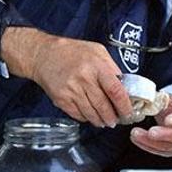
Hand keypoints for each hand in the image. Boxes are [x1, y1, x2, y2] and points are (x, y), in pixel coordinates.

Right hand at [0, 27, 131, 126]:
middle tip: (117, 119)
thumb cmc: (72, 51)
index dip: (124, 105)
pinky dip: (86, 118)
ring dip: (101, 121)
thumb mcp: (97, 51)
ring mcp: (71, 91)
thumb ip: (112, 67)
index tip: (128, 112)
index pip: (115, 91)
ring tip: (105, 121)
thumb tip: (124, 85)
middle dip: (113, 117)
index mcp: (96, 66)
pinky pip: (78, 115)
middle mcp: (83, 79)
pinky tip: (90, 115)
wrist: (43, 55)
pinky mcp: (61, 99)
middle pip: (104, 106)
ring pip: (91, 114)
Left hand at [130, 97, 171, 156]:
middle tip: (151, 132)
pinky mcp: (168, 151)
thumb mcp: (168, 101)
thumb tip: (146, 95)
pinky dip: (145, 145)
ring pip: (166, 146)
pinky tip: (135, 138)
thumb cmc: (170, 109)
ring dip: (149, 141)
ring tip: (135, 134)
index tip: (167, 120)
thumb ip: (159, 99)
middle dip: (163, 134)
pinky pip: (157, 150)